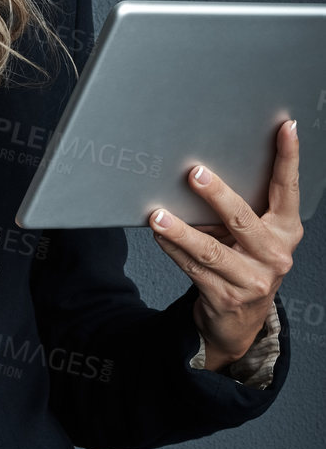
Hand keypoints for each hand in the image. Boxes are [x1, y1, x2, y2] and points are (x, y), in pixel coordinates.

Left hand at [148, 118, 300, 370]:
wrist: (240, 320)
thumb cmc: (245, 264)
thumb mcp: (255, 237)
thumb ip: (242, 210)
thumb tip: (202, 173)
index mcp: (286, 231)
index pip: (288, 189)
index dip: (289, 157)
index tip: (285, 127)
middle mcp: (275, 255)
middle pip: (244, 220)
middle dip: (217, 195)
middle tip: (195, 174)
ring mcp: (251, 280)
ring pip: (211, 250)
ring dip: (181, 231)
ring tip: (158, 215)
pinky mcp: (225, 297)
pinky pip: (193, 269)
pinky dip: (173, 249)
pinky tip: (159, 235)